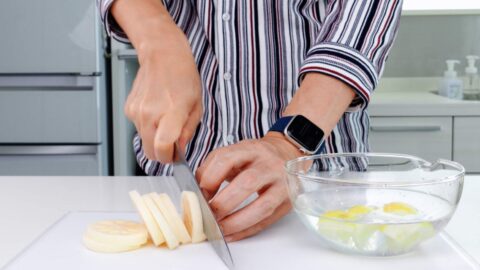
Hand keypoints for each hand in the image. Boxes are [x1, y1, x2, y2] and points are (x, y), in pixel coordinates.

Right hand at [124, 26, 202, 162]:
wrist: (163, 55)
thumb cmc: (183, 77)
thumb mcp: (197, 106)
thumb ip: (188, 130)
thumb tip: (180, 148)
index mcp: (171, 112)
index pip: (163, 148)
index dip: (170, 158)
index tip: (176, 155)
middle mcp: (150, 114)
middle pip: (150, 152)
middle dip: (162, 153)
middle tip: (173, 143)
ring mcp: (137, 112)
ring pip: (144, 141)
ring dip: (155, 137)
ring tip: (166, 118)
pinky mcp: (129, 109)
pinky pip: (138, 128)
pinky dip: (148, 126)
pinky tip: (156, 110)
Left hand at [196, 133, 302, 240]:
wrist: (286, 155)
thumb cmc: (255, 157)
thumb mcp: (235, 153)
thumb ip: (213, 167)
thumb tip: (198, 192)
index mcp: (251, 149)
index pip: (226, 160)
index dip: (209, 179)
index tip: (201, 194)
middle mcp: (269, 164)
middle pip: (247, 183)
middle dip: (223, 203)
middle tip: (209, 214)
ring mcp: (282, 184)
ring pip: (262, 206)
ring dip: (237, 222)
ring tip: (220, 228)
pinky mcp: (287, 202)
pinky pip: (267, 221)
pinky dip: (247, 230)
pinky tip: (232, 234)